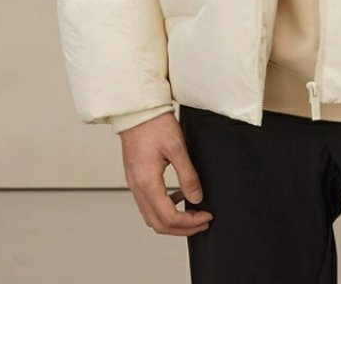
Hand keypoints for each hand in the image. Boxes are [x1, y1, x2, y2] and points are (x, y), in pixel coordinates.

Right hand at [119, 111, 212, 235]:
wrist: (136, 111)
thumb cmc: (155, 125)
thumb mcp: (178, 148)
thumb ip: (188, 176)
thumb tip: (197, 198)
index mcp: (147, 182)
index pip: (169, 217)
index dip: (190, 222)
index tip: (206, 216)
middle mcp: (137, 187)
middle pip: (158, 224)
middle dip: (182, 228)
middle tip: (202, 222)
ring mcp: (134, 184)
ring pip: (151, 217)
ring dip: (172, 221)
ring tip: (193, 213)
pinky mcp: (135, 178)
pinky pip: (148, 204)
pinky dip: (164, 208)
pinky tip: (179, 196)